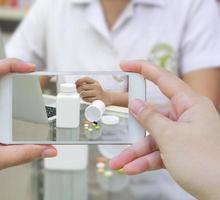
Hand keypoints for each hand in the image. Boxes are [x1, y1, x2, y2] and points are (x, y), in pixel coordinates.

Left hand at [76, 77, 111, 104]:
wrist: (106, 98)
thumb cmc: (97, 91)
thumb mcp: (93, 85)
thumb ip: (86, 83)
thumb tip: (76, 84)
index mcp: (95, 82)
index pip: (86, 78)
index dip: (79, 80)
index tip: (76, 83)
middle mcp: (96, 86)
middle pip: (83, 86)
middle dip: (78, 89)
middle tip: (78, 91)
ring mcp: (97, 93)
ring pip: (83, 93)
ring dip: (80, 95)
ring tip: (82, 95)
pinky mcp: (96, 99)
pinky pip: (86, 99)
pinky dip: (84, 99)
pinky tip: (85, 98)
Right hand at [109, 61, 219, 198]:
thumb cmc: (206, 162)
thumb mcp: (170, 137)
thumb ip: (149, 118)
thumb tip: (135, 105)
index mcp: (191, 105)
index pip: (164, 79)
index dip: (143, 70)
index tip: (125, 65)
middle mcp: (188, 117)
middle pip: (153, 116)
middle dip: (133, 129)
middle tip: (117, 128)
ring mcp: (184, 135)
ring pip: (153, 138)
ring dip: (135, 152)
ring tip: (119, 162)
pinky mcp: (181, 151)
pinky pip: (158, 152)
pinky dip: (145, 161)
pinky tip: (131, 168)